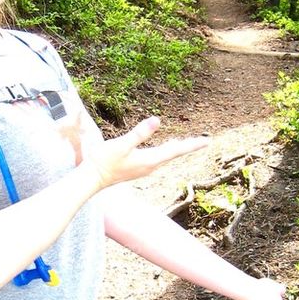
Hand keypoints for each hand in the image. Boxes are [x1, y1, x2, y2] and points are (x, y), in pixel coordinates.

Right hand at [87, 117, 208, 189]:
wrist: (91, 179)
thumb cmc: (104, 161)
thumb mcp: (122, 144)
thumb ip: (140, 133)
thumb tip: (157, 120)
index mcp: (149, 160)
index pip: (176, 150)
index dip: (192, 145)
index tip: (207, 142)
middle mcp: (149, 166)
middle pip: (173, 154)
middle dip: (188, 146)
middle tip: (203, 142)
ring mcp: (143, 168)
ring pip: (165, 156)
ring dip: (176, 149)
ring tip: (187, 143)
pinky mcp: (136, 168)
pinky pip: (157, 158)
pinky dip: (165, 151)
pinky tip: (164, 148)